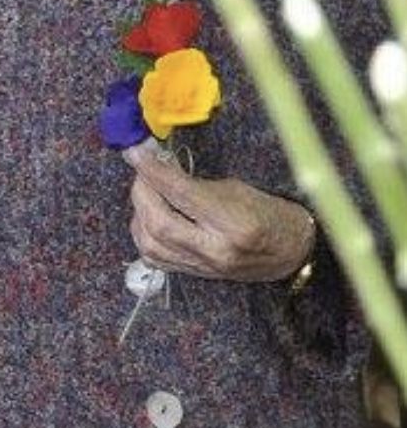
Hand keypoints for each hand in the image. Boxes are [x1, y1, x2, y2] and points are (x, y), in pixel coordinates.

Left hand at [128, 145, 314, 282]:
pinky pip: (154, 257)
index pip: (182, 193)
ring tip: (146, 191)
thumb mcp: (239, 188)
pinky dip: (143, 233)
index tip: (136, 152)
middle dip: (142, 191)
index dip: (154, 170)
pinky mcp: (194, 275)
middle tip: (143, 171)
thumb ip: (197, 183)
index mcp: (235, 223)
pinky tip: (148, 216)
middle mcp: (216, 250)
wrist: (290, 252)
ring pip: (151, 243)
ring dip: (139, 212)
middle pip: (160, 222)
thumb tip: (160, 167)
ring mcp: (204, 268)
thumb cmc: (269, 212)